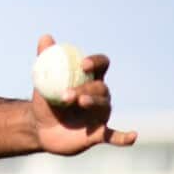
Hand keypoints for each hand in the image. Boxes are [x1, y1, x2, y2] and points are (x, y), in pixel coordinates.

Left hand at [32, 34, 137, 155]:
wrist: (40, 129)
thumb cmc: (46, 101)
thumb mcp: (42, 81)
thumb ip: (45, 59)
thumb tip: (46, 36)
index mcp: (89, 79)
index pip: (101, 65)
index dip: (96, 63)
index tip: (83, 65)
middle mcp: (99, 95)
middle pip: (101, 87)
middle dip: (85, 88)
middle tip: (67, 94)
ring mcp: (100, 114)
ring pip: (103, 106)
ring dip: (91, 103)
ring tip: (79, 102)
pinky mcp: (100, 133)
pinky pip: (115, 136)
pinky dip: (124, 137)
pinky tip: (133, 136)